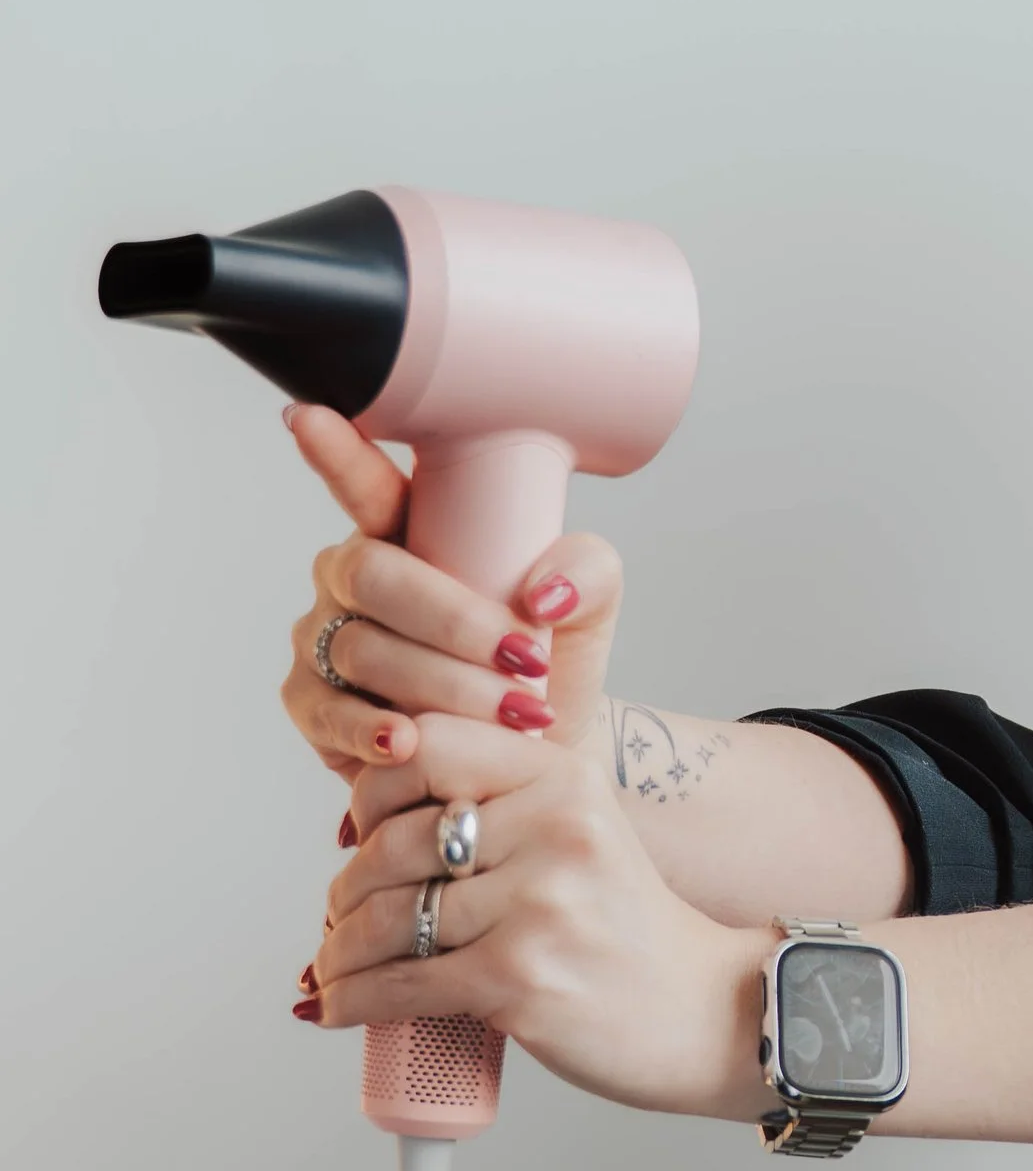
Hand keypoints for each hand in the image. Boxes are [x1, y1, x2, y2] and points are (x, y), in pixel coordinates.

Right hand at [280, 404, 621, 780]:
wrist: (537, 753)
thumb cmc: (548, 664)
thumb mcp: (587, 610)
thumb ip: (585, 574)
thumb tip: (541, 592)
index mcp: (406, 532)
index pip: (367, 485)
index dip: (336, 452)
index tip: (308, 417)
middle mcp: (352, 579)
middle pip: (374, 576)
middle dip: (453, 620)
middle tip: (525, 660)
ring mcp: (325, 638)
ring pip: (362, 648)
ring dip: (443, 685)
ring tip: (511, 716)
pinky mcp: (313, 705)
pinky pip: (329, 712)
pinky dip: (376, 730)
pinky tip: (408, 743)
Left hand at [305, 713, 771, 1120]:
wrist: (705, 1012)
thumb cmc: (628, 932)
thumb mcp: (582, 835)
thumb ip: (501, 810)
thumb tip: (372, 825)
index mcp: (563, 778)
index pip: (426, 746)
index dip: (374, 791)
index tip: (363, 832)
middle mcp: (553, 829)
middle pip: (395, 843)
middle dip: (348, 891)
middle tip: (342, 917)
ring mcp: (539, 904)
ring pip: (390, 919)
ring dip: (342, 952)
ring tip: (334, 967)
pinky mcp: (520, 977)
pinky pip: (403, 984)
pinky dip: (354, 1000)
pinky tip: (336, 1006)